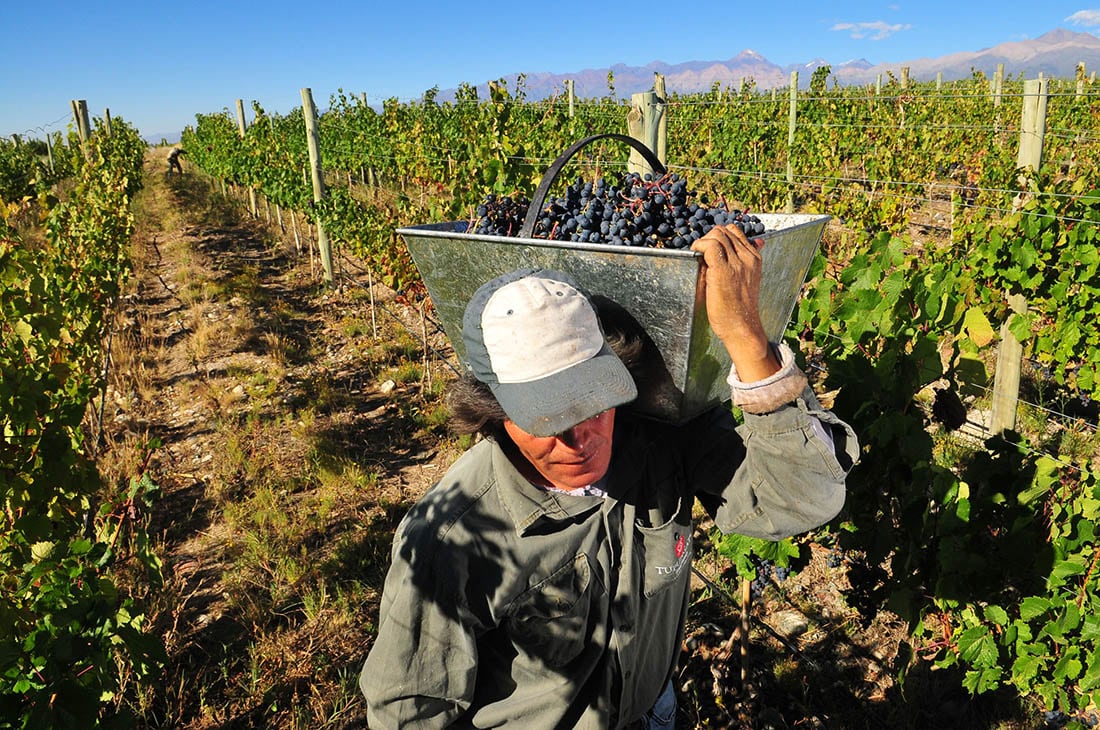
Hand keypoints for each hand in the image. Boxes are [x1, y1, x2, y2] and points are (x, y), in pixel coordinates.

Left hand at [690, 225, 780, 381]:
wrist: (742, 327)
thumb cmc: (741, 308)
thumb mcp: (749, 279)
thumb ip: (746, 261)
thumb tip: (757, 242)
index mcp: (754, 258)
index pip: (735, 232)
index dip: (719, 236)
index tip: (709, 247)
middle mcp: (747, 257)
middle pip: (724, 231)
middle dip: (709, 237)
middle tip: (701, 252)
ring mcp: (736, 263)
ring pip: (717, 235)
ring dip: (703, 241)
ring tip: (697, 254)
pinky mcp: (723, 271)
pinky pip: (710, 246)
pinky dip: (699, 246)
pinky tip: (695, 254)